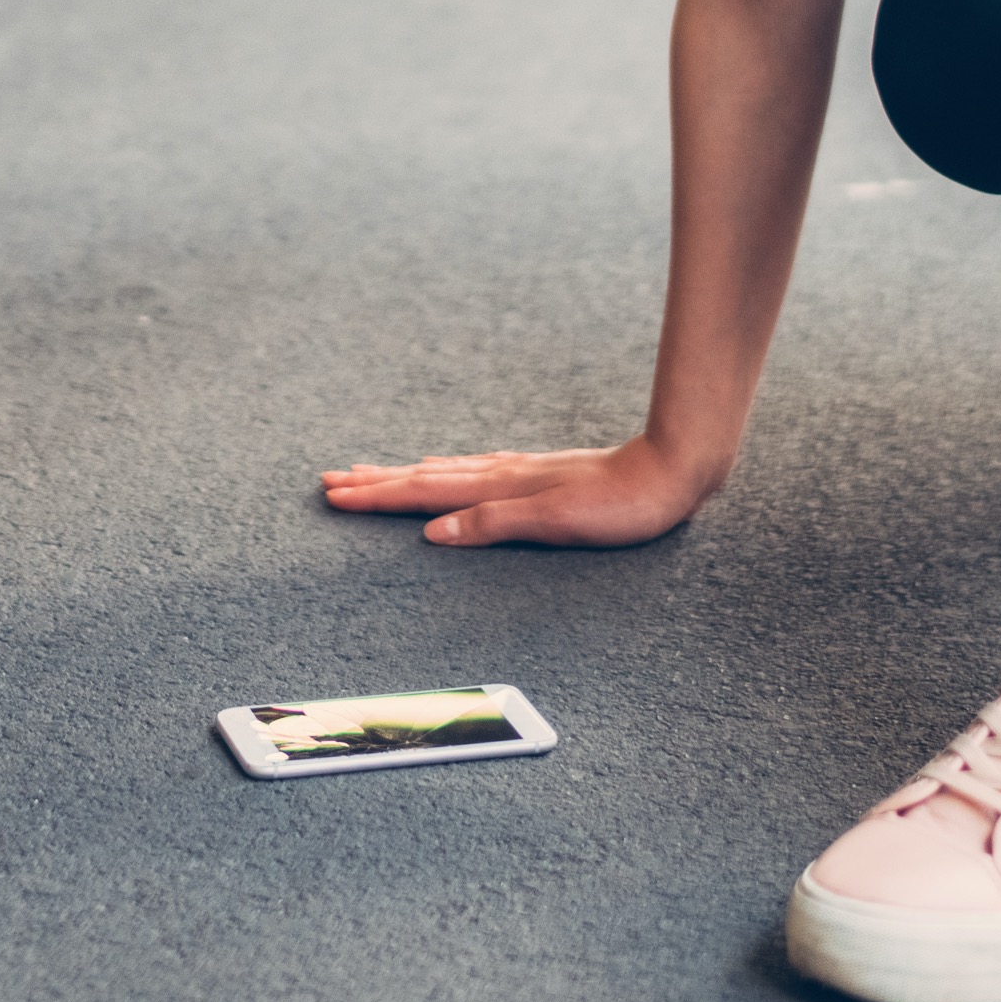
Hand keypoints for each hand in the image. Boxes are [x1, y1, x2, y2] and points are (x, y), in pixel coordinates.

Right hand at [318, 436, 716, 546]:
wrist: (670, 470)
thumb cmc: (620, 504)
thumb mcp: (556, 523)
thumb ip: (493, 523)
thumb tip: (432, 531)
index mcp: (499, 487)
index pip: (423, 492)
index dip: (377, 496)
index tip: (334, 495)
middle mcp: (501, 474)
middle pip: (424, 478)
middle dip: (375, 482)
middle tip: (330, 482)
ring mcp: (517, 472)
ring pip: (444, 472)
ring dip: (402, 474)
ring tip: (368, 473)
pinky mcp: (535, 475)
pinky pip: (470, 471)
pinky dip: (442, 472)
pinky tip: (442, 470)